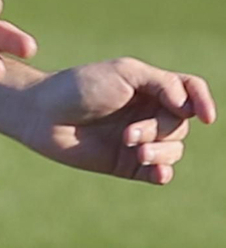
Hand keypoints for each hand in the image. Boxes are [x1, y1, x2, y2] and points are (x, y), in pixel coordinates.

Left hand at [7, 57, 214, 180]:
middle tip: (129, 133)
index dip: (204, 101)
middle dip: (160, 130)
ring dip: (159, 151)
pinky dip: (162, 172)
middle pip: (181, 125)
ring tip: (133, 148)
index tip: (206, 116)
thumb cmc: (79, 87)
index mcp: (151, 88)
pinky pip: (157, 173)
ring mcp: (138, 140)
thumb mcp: (125, 74)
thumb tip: (191, 107)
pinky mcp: (126, 164)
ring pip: (173, 150)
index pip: (191, 92)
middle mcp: (148, 113)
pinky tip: (158, 172)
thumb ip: (163, 85)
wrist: (42, 114)